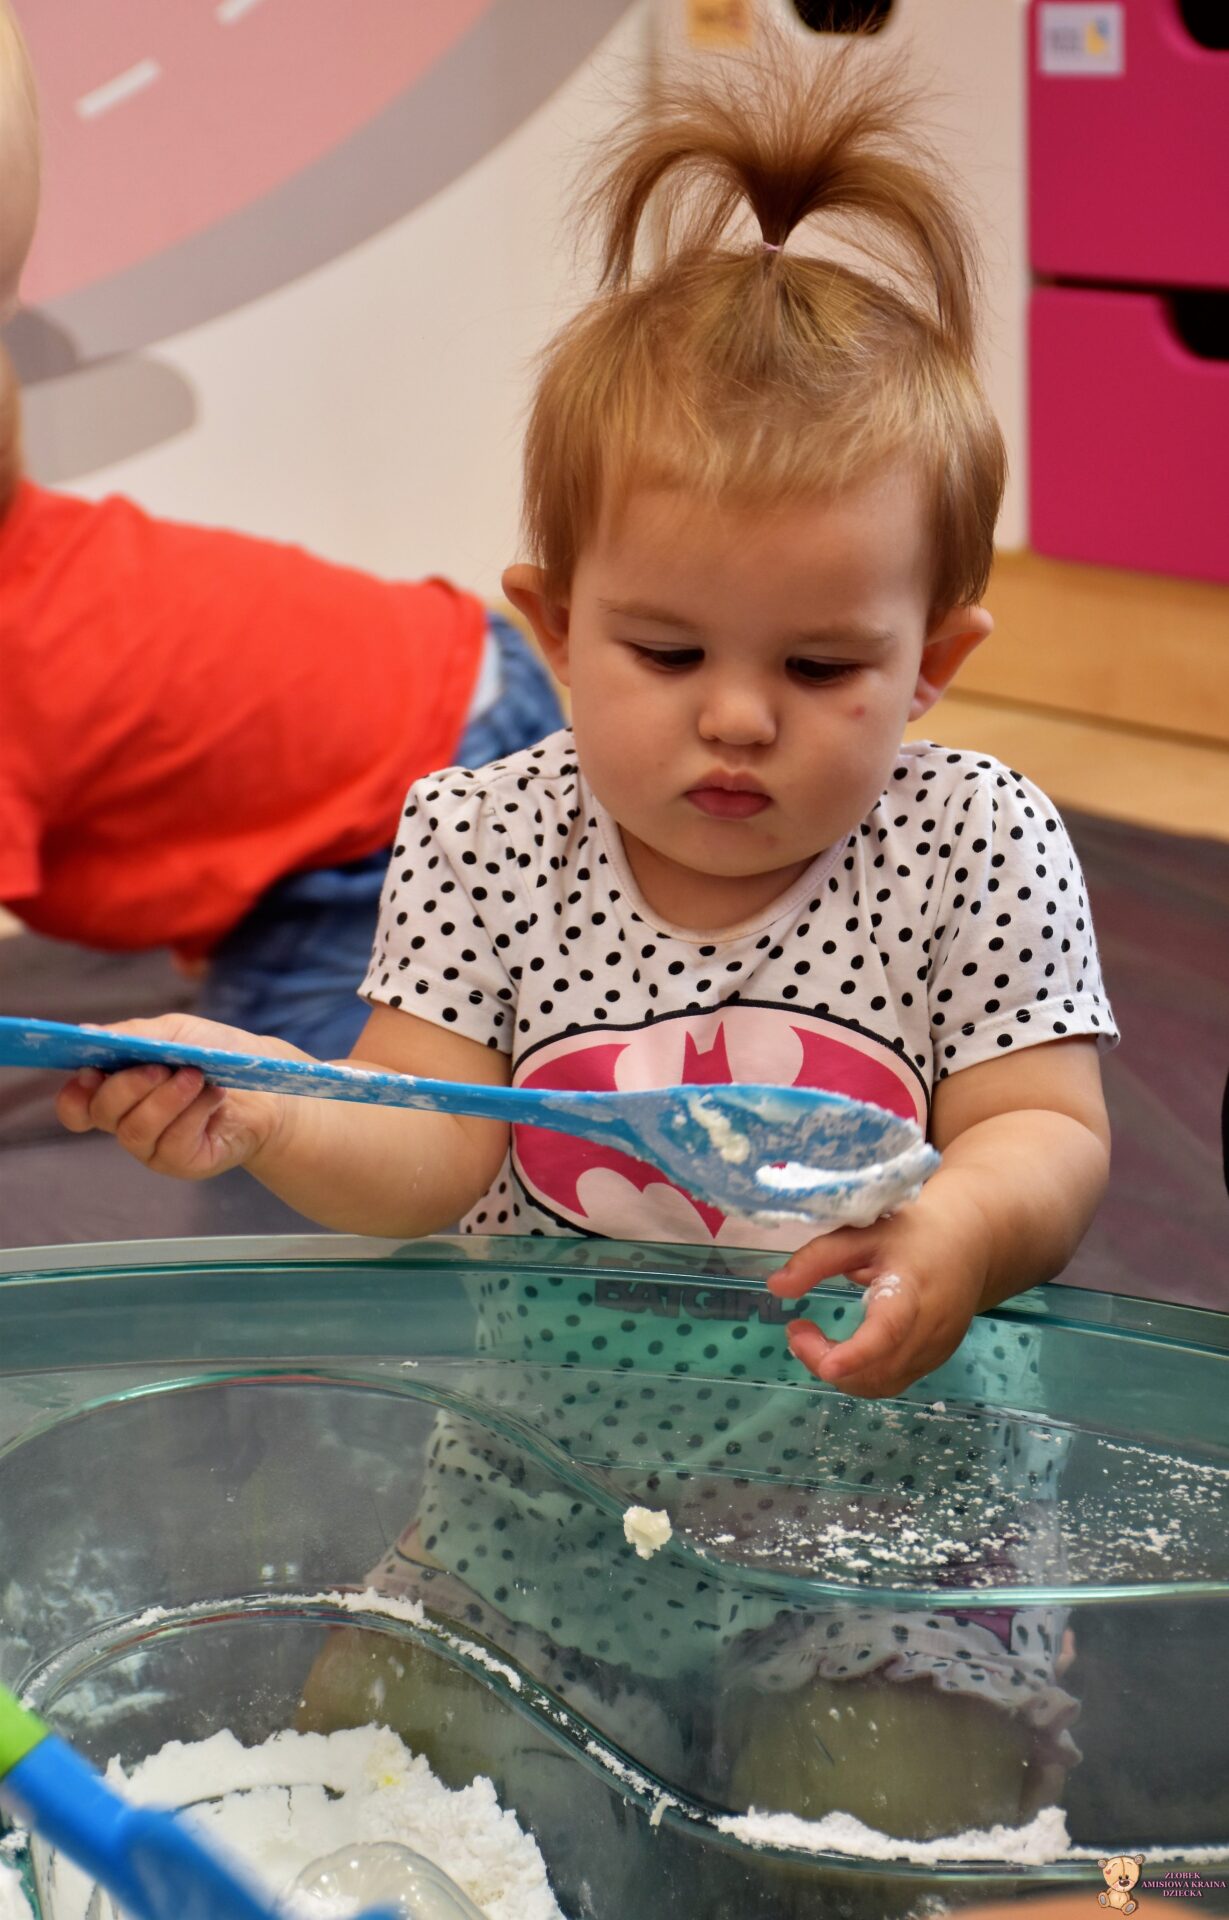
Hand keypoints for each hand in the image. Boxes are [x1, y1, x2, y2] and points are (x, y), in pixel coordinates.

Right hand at [54, 1013, 297, 1181]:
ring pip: (136, 1131)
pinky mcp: (184, 1163)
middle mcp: (129, 1123)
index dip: (76, 1096)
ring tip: (197, 1077)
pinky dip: (193, 1114)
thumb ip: (132, 1036)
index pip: (78, 1107)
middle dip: (129, 1086)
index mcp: (119, 1091)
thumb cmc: (216, 1053)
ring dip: (167, 1099)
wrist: (268, 1080)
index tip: (90, 1073)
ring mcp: (155, 1147)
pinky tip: (214, 1096)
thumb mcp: (174, 1033)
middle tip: (162, 1067)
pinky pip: (172, 1145)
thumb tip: (85, 1033)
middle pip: (103, 1113)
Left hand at [766, 1182, 989, 1398]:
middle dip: (827, 1363)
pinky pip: (893, 1382)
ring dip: (841, 1374)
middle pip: (878, 1370)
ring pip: (883, 1384)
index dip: (856, 1354)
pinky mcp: (935, 1361)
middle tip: (797, 1332)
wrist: (969, 1243)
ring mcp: (935, 1351)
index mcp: (912, 1290)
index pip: (887, 1331)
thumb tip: (775, 1288)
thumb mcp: (861, 1234)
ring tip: (812, 1341)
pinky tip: (842, 1351)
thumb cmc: (910, 1234)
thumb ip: (817, 1259)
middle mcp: (930, 1329)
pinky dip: (861, 1376)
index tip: (826, 1364)